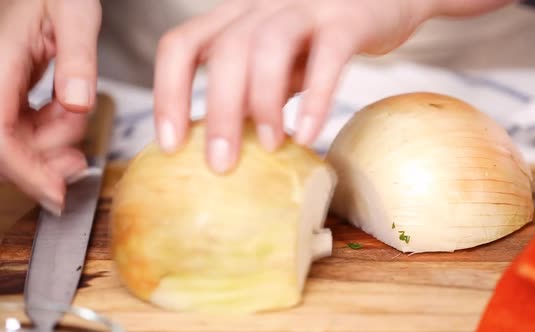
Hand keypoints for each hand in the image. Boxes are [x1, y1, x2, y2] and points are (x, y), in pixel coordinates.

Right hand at [0, 0, 100, 213]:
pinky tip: (67, 116)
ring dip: (50, 144)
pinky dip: (48, 133)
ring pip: (13, 142)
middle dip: (44, 161)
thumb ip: (77, 58)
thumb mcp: (75, 14)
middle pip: (5, 148)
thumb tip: (78, 103)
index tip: (57, 196)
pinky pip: (19, 129)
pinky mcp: (3, 95)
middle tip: (80, 161)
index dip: (26, 172)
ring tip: (75, 117)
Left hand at [152, 0, 430, 172]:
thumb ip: (256, 91)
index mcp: (236, 17)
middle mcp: (262, 6)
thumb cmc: (324, 36)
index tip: (170, 144)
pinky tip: (309, 133)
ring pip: (269, 46)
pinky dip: (316, 98)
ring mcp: (305, 7)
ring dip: (263, 102)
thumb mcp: (281, 61)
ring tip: (270, 146)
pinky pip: (328, 56)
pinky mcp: (347, 19)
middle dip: (218, 111)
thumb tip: (229, 140)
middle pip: (225, 50)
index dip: (167, 93)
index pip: (182, 45)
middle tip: (220, 165)